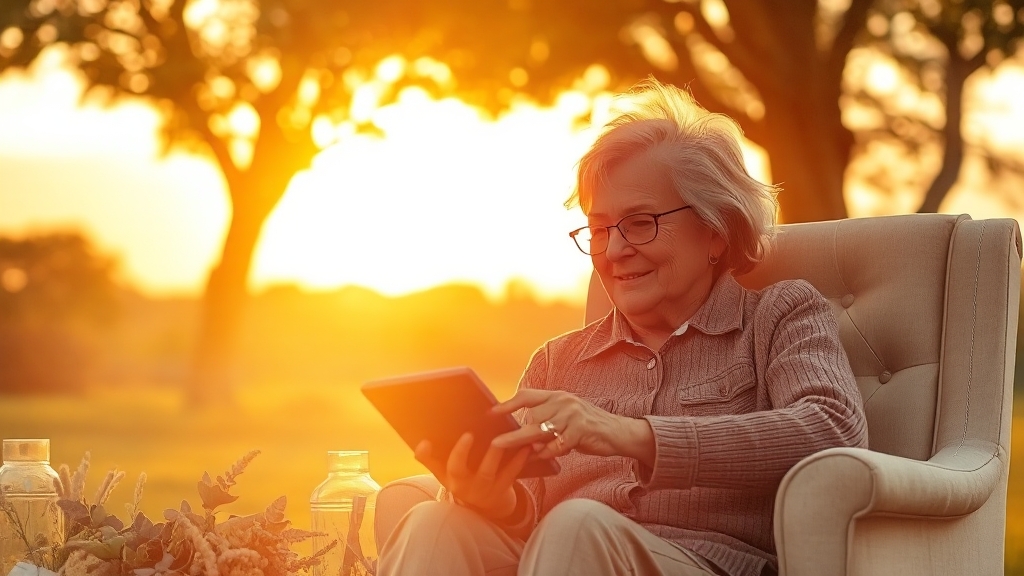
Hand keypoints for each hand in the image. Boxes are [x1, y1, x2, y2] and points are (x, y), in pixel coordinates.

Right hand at [414, 433, 531, 518]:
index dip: (437, 454)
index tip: (433, 439)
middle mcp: (464, 486)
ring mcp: (483, 489)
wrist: (488, 506)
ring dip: (494, 453)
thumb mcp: (444, 474)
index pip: (442, 466)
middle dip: (462, 453)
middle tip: (469, 433)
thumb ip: (431, 458)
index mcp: (450, 479)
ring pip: (487, 472)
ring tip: (501, 435)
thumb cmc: (463, 481)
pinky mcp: (502, 489)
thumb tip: (421, 443)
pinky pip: (510, 474)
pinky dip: (518, 460)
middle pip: (460, 470)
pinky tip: (524, 446)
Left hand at [490, 389, 654, 464]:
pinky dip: (547, 453)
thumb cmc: (589, 427)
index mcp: (557, 396)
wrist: (619, 432)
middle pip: (530, 417)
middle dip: (515, 433)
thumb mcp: (567, 416)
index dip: (507, 404)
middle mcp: (563, 401)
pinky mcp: (580, 430)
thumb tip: (523, 433)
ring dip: (528, 445)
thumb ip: (548, 420)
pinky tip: (542, 457)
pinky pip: (556, 445)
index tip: (490, 413)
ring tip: (518, 454)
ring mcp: (572, 415)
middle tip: (496, 443)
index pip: (527, 396)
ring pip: (541, 431)